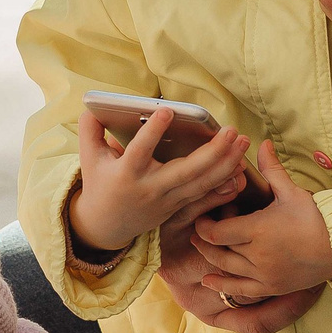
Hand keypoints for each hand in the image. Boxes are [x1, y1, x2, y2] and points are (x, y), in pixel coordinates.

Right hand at [69, 104, 249, 255]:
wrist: (106, 226)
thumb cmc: (99, 183)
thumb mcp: (89, 157)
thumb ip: (90, 130)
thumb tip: (93, 106)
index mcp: (127, 174)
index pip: (140, 152)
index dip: (153, 131)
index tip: (167, 110)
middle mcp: (151, 189)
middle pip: (185, 172)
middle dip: (212, 152)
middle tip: (230, 130)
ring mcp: (168, 200)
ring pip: (201, 184)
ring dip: (226, 164)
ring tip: (242, 141)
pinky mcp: (178, 208)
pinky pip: (205, 196)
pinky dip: (224, 184)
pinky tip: (241, 169)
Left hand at [192, 143, 331, 300]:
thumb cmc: (316, 217)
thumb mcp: (291, 191)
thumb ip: (271, 169)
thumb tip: (263, 143)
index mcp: (258, 229)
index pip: (216, 232)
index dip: (205, 225)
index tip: (203, 217)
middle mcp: (257, 255)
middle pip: (217, 250)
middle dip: (206, 239)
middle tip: (201, 230)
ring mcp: (263, 274)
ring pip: (226, 269)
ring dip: (211, 258)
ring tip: (203, 248)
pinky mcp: (271, 287)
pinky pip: (240, 290)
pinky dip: (222, 286)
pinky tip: (208, 282)